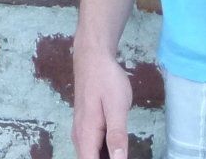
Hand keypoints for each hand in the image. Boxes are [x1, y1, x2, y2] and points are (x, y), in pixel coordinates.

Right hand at [71, 41, 134, 158]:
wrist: (93, 56)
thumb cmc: (106, 79)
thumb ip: (117, 135)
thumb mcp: (117, 107)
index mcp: (86, 135)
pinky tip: (119, 148)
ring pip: (92, 155)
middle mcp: (80, 137)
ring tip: (124, 149)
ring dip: (107, 157)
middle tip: (125, 150)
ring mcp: (81, 131)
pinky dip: (105, 152)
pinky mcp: (87, 126)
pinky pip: (94, 147)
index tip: (121, 157)